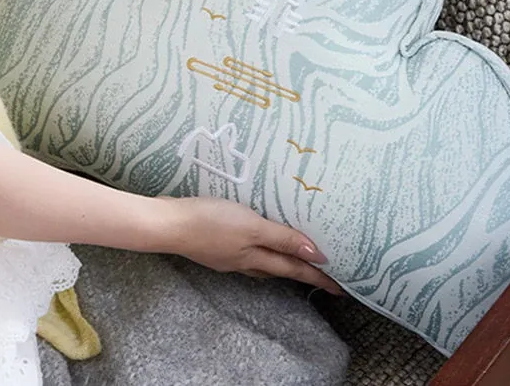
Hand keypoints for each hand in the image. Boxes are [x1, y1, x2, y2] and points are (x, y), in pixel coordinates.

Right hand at [160, 196, 341, 294]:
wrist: (168, 224)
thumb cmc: (210, 221)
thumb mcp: (251, 226)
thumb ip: (282, 238)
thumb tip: (316, 254)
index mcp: (256, 257)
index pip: (294, 268)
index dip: (318, 276)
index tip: (341, 287)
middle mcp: (244, 261)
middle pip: (280, 269)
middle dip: (303, 272)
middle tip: (325, 276)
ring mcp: (228, 255)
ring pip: (263, 263)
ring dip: (282, 262)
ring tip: (296, 259)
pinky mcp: (215, 244)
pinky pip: (247, 252)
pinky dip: (260, 249)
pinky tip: (256, 240)